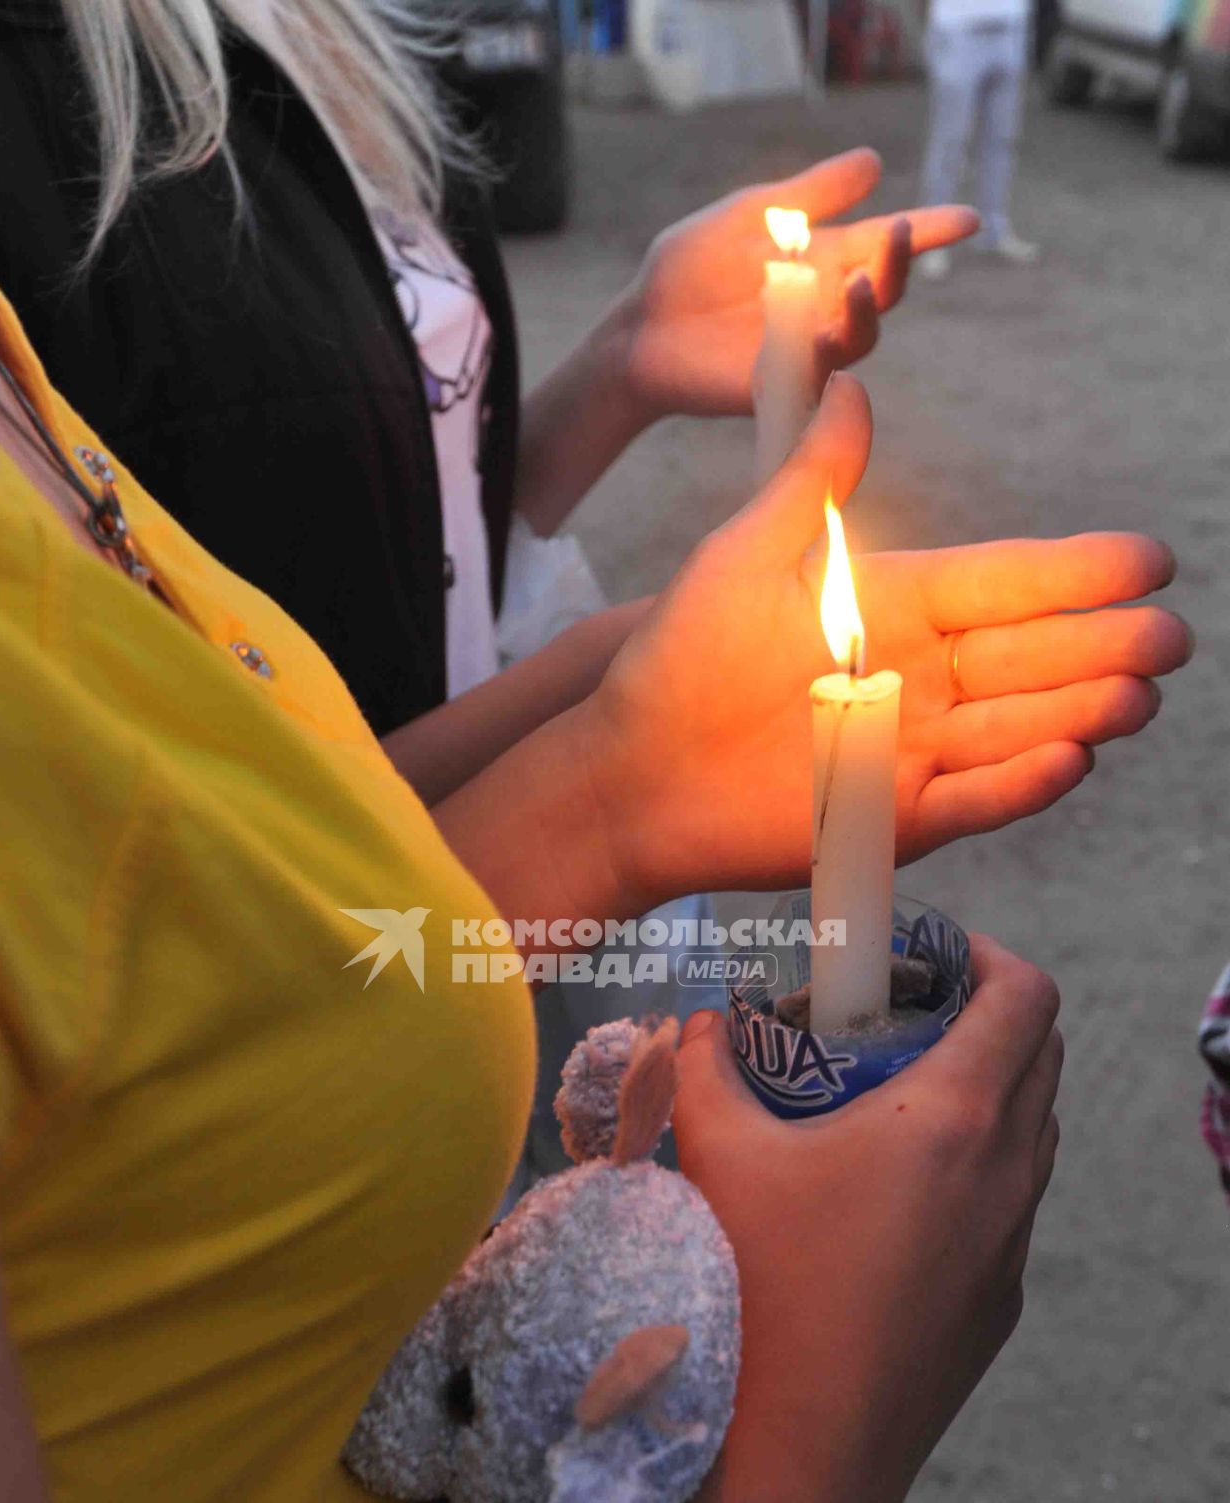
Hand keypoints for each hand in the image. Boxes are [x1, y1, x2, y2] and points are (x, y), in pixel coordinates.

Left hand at [580, 374, 1187, 909]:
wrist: (629, 768)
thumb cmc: (680, 658)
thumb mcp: (745, 554)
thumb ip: (811, 483)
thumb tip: (852, 389)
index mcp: (899, 606)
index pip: (1006, 583)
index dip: (1077, 573)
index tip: (1147, 557)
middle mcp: (921, 677)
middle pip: (1032, 658)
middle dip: (1104, 646)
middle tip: (1170, 634)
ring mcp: (913, 750)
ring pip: (1018, 727)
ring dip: (1080, 712)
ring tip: (1139, 694)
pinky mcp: (893, 816)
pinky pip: (971, 799)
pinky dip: (1018, 784)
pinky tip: (1070, 759)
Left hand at [613, 148, 977, 423]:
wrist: (642, 325)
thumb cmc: (691, 268)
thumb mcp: (753, 214)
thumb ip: (811, 194)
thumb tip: (875, 162)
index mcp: (825, 259)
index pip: (886, 244)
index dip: (930, 232)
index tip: (970, 218)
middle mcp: (827, 305)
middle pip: (884, 289)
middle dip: (898, 263)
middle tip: (901, 232)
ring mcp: (809, 347)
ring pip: (861, 334)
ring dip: (867, 308)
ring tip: (859, 281)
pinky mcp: (783, 385)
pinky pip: (819, 375)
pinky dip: (828, 355)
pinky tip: (827, 333)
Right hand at [673, 936, 1062, 1502]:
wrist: (798, 1452)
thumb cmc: (758, 1291)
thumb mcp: (715, 1157)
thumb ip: (700, 1069)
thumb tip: (694, 1025)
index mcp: (953, 1118)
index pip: (1025, 994)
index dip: (987, 955)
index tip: (928, 958)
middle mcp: (1006, 1174)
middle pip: (1042, 1054)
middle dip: (984, 1016)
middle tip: (900, 1021)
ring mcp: (1012, 1245)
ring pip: (1031, 1134)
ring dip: (985, 1095)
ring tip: (892, 1105)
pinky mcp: (1000, 1303)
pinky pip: (1009, 1207)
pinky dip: (974, 1171)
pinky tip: (890, 1201)